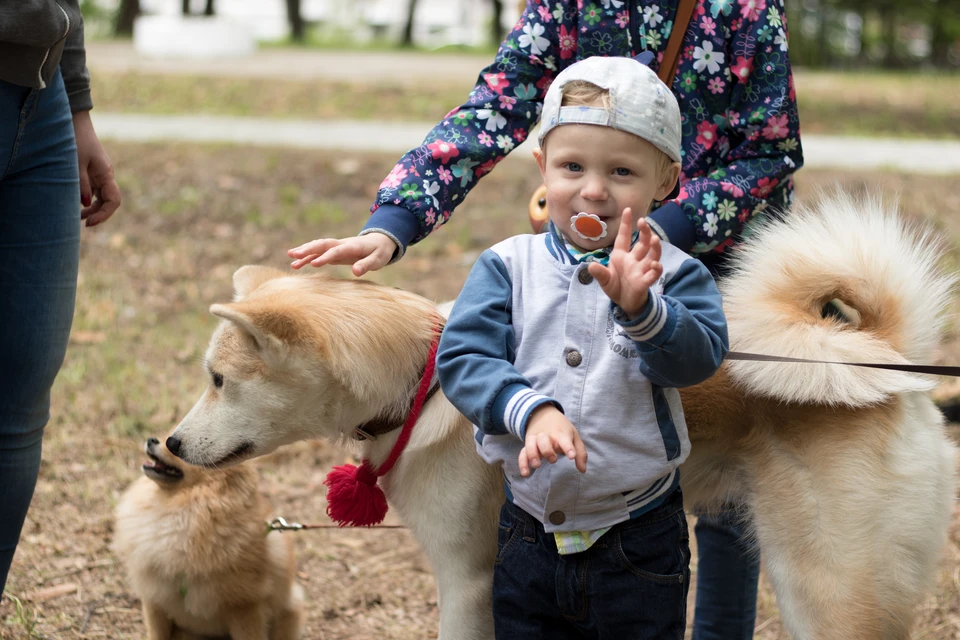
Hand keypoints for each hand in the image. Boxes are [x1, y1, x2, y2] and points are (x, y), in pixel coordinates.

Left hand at [72, 110, 120, 226]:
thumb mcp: (76, 163)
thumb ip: (82, 184)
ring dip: (92, 209)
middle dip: (98, 214)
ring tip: (77, 217)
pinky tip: (77, 204)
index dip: (104, 214)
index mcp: (106, 174)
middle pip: (109, 202)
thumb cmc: (76, 140)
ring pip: (101, 198)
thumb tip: (86, 204)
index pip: (113, 201)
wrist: (76, 122)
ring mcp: (101, 175)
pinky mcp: (94, 173)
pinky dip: (88, 200)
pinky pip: (95, 191)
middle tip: (83, 223)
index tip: (90, 222)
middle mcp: (106, 176)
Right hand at [288, 233, 397, 276]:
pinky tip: (297, 263)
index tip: (314, 264)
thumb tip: (355, 272)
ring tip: (291, 259)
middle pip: (322, 244)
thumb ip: (366, 265)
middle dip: (308, 249)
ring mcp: (337, 247)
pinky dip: (308, 257)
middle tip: (294, 255)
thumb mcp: (378, 259)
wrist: (380, 241)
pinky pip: (319, 253)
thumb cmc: (380, 251)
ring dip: (305, 252)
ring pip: (318, 247)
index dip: (325, 256)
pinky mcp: (334, 252)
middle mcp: (342, 244)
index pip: (337, 250)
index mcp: (352, 246)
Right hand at [518, 405, 586, 476]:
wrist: (542, 413)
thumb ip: (580, 453)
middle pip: (544, 442)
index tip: (571, 456)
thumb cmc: (561, 428)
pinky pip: (522, 453)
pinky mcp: (527, 444)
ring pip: (530, 445)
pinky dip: (522, 462)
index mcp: (560, 433)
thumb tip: (582, 470)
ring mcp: (535, 439)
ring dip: (533, 455)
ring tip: (537, 465)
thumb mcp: (574, 436)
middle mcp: (546, 435)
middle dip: (547, 451)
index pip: (564, 440)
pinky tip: (525, 473)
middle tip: (553, 460)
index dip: (568, 448)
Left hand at [587, 208, 662, 318]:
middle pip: (642, 243)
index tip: (627, 209)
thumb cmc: (615, 287)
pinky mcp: (645, 282)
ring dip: (654, 247)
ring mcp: (641, 270)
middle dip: (644, 232)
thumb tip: (591, 266)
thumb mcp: (604, 280)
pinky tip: (655, 264)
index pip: (624, 237)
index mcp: (622, 256)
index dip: (626, 224)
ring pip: (652, 255)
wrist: (624, 303)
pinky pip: (653, 274)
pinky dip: (656, 269)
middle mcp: (634, 260)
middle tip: (644, 222)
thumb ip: (599, 273)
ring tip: (654, 239)